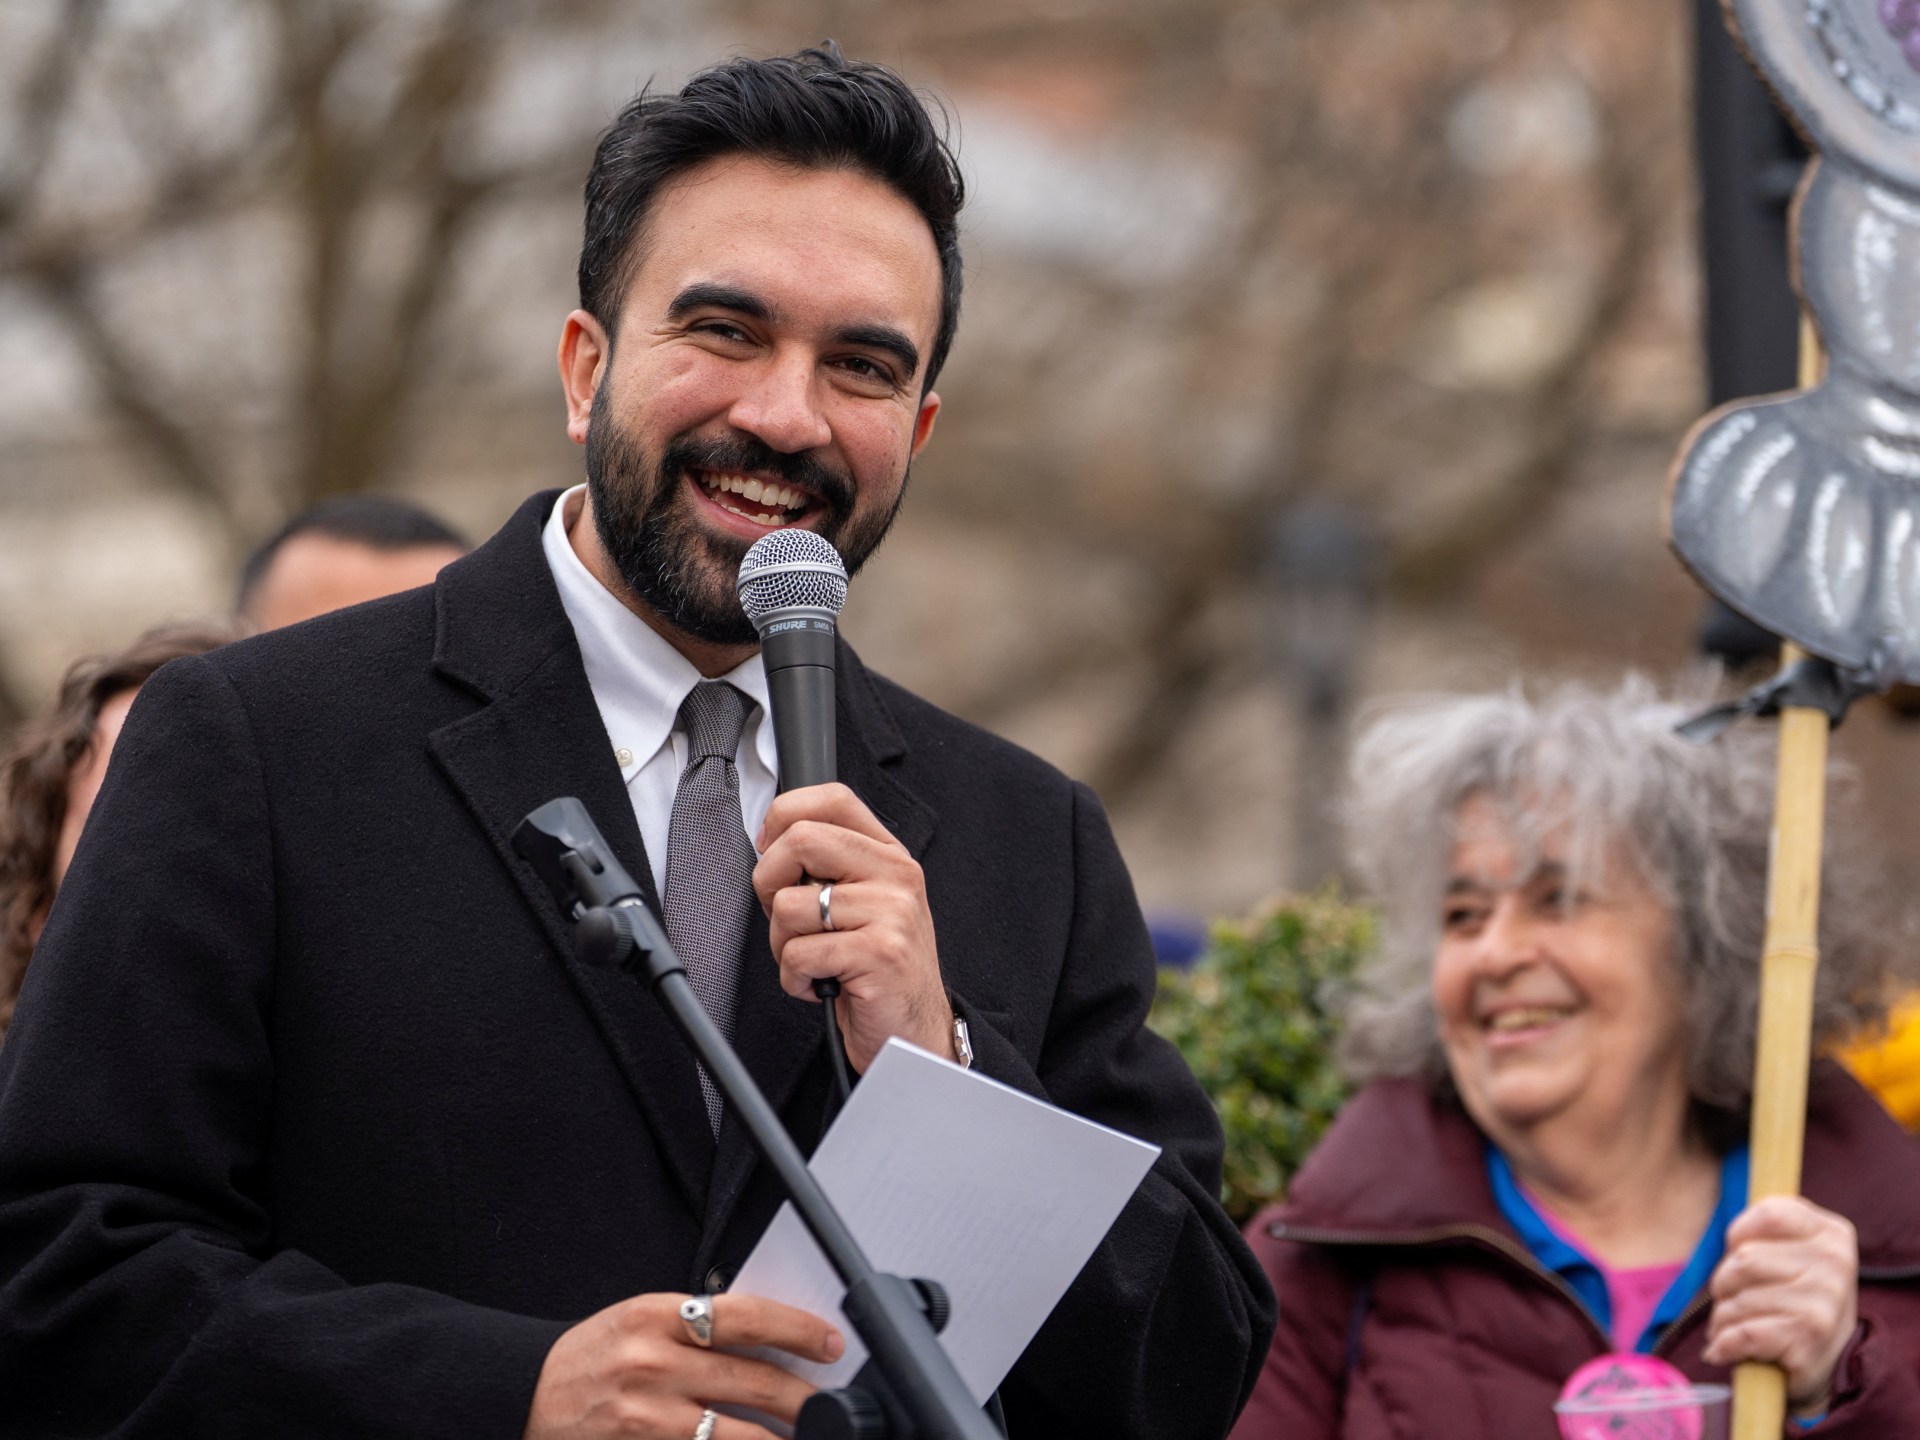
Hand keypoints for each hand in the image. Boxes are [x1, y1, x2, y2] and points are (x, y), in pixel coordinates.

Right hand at [523, 1291, 840, 1438]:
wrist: (526, 1395)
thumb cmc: (593, 1355)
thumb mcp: (642, 1318)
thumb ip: (699, 1325)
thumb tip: (770, 1340)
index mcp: (657, 1316)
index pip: (746, 1316)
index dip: (797, 1330)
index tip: (829, 1342)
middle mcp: (654, 1365)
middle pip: (751, 1381)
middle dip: (802, 1398)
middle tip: (830, 1404)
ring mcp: (647, 1418)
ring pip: (735, 1435)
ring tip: (805, 1438)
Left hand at [755, 782, 951, 1071]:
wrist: (915, 1033)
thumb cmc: (877, 970)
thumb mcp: (863, 905)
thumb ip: (830, 869)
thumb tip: (770, 845)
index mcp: (889, 856)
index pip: (833, 799)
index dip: (785, 816)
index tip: (771, 849)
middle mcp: (896, 876)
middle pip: (801, 840)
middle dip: (769, 883)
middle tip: (787, 918)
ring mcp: (892, 913)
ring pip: (789, 906)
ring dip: (782, 945)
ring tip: (815, 961)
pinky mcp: (880, 954)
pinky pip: (799, 954)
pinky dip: (795, 979)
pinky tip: (821, 986)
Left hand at [1703, 1195, 1858, 1415]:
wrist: (1826, 1361)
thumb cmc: (1794, 1295)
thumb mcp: (1792, 1250)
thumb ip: (1766, 1226)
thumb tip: (1731, 1232)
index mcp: (1832, 1233)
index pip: (1769, 1213)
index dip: (1739, 1233)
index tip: (1739, 1251)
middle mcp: (1836, 1265)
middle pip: (1744, 1258)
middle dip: (1724, 1282)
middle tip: (1734, 1298)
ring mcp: (1826, 1303)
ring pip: (1737, 1299)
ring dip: (1722, 1317)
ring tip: (1735, 1326)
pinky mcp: (1809, 1339)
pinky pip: (1743, 1333)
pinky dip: (1724, 1344)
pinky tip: (1725, 1348)